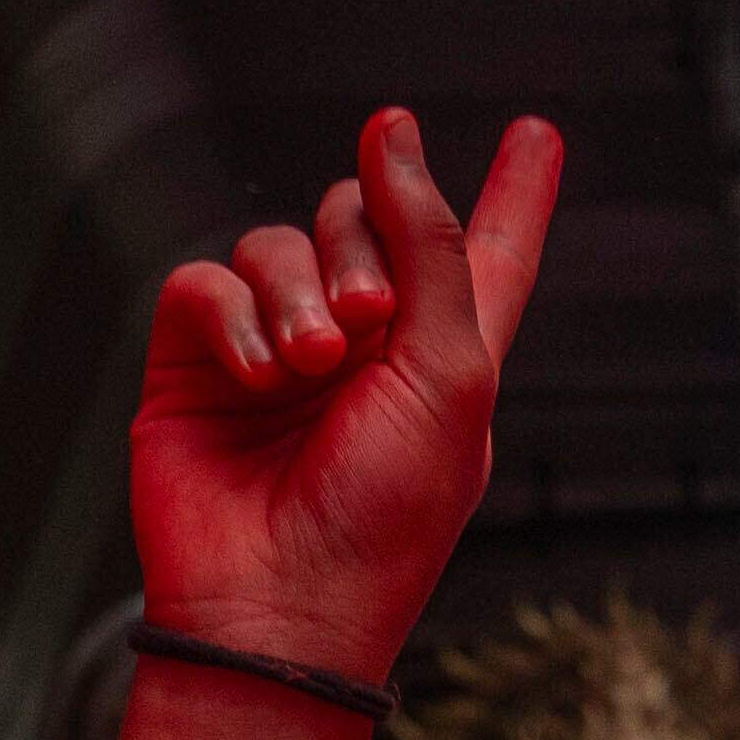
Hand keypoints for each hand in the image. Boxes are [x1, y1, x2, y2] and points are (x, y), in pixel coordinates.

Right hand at [125, 104, 563, 690]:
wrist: (278, 605)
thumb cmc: (380, 523)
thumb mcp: (450, 378)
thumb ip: (434, 248)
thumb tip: (393, 138)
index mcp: (446, 355)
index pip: (490, 251)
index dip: (516, 192)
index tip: (539, 134)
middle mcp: (364, 345)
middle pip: (363, 219)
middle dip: (362, 246)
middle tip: (364, 318)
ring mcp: (279, 351)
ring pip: (278, 245)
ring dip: (295, 293)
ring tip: (306, 365)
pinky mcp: (200, 365)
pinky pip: (206, 286)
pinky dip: (231, 319)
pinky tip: (254, 374)